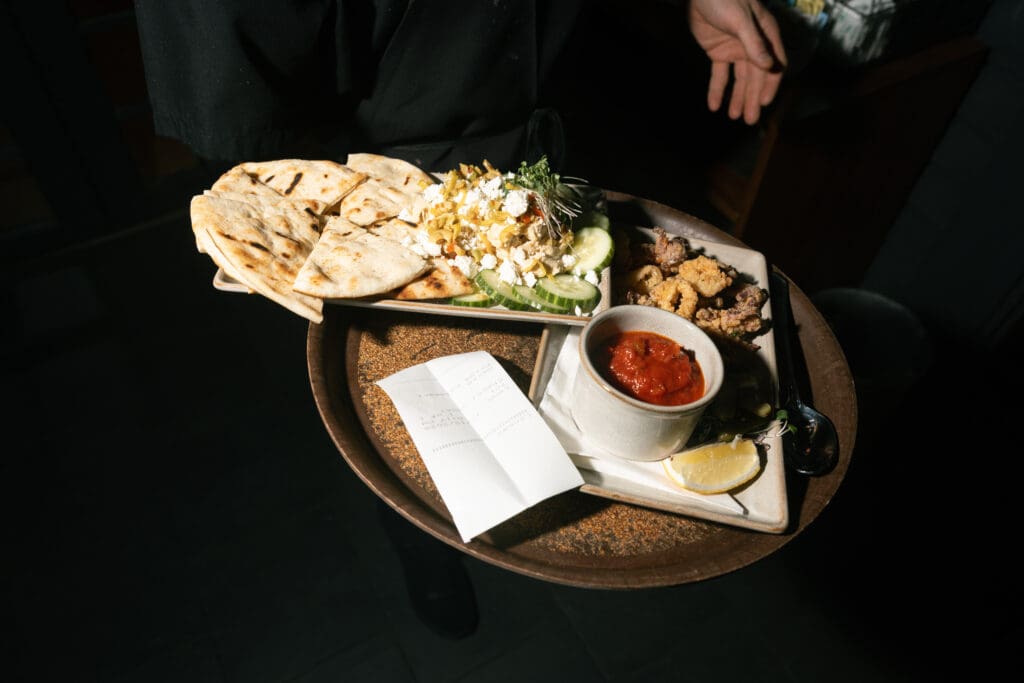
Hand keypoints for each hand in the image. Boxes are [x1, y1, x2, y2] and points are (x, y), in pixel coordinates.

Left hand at [687, 0, 786, 124]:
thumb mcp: (741, 20)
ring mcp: (735, 49)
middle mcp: (753, 45)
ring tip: (734, 117)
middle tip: (749, 120)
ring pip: (738, 79)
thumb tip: (768, 66)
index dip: (768, 85)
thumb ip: (753, 43)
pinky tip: (714, 106)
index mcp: (765, 36)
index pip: (772, 65)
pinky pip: (719, 74)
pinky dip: (717, 89)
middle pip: (754, 77)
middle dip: (751, 98)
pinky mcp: (717, 51)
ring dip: (737, 97)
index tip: (762, 103)